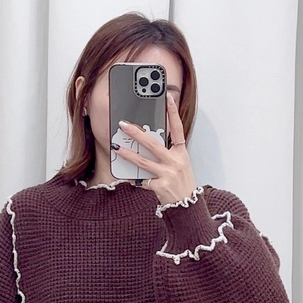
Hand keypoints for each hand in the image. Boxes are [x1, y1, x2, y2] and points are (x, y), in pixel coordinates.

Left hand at [111, 92, 197, 207]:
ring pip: (143, 162)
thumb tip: (148, 142)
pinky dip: (133, 179)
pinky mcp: (160, 186)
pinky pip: (142, 181)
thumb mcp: (179, 164)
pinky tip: (125, 176)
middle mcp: (175, 162)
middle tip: (124, 124)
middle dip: (137, 133)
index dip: (173, 112)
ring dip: (127, 154)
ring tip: (116, 147)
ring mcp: (168, 174)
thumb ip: (167, 153)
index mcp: (181, 153)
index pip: (177, 128)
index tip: (167, 97)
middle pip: (153, 144)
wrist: (187, 205)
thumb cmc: (182, 183)